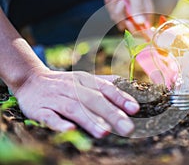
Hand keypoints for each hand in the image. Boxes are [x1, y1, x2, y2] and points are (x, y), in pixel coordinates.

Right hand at [14, 68, 139, 137]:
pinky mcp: (40, 109)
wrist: (30, 80)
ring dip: (90, 120)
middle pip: (93, 100)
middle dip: (111, 114)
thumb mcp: (85, 79)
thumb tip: (130, 85)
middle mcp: (72, 88)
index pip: (106, 88)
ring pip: (74, 108)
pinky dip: (59, 123)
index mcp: (85, 81)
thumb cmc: (65, 83)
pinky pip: (49, 117)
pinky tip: (70, 130)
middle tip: (127, 128)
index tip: (135, 109)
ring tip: (104, 132)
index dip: (120, 98)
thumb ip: (106, 83)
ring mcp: (56, 98)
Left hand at [104, 0, 153, 31]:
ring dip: (113, 4)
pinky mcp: (117, 13)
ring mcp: (126, 16)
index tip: (128, 21)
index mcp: (146, 15)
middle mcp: (136, 18)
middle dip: (119, 12)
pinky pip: (109, 11)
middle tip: (122, 0)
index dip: (134, 30)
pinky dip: (109, 0)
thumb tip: (141, 23)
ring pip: (115, 19)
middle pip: (125, 26)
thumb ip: (138, 7)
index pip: (141, 31)